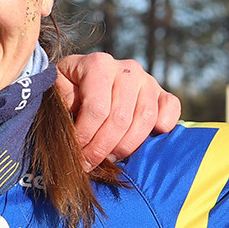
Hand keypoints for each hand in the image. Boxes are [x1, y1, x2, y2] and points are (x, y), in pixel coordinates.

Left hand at [54, 53, 183, 169]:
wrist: (84, 79)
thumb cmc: (68, 89)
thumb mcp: (57, 90)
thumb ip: (63, 100)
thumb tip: (74, 115)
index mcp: (99, 64)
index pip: (97, 109)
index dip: (86, 138)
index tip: (77, 156)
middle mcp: (127, 68)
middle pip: (120, 118)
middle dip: (103, 148)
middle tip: (90, 163)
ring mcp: (147, 79)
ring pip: (145, 119)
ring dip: (126, 146)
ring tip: (109, 157)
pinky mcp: (162, 92)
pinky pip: (171, 108)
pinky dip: (163, 126)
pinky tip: (147, 139)